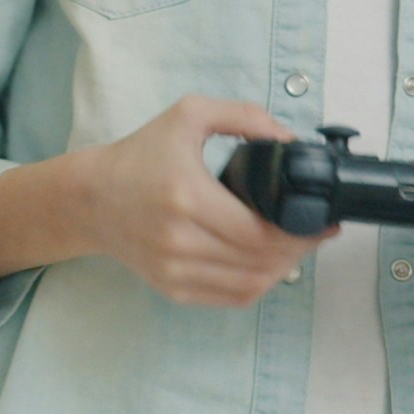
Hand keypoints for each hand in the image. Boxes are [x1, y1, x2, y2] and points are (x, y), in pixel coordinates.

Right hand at [63, 96, 323, 306]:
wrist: (90, 198)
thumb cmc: (141, 154)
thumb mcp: (189, 115)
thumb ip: (244, 116)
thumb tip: (290, 140)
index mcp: (186, 197)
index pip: (259, 233)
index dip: (299, 232)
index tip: (322, 220)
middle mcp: (178, 240)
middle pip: (260, 262)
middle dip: (299, 249)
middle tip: (316, 232)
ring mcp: (173, 270)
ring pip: (250, 285)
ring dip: (282, 269)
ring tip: (297, 247)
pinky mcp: (171, 288)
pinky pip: (230, 298)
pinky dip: (257, 284)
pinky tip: (269, 264)